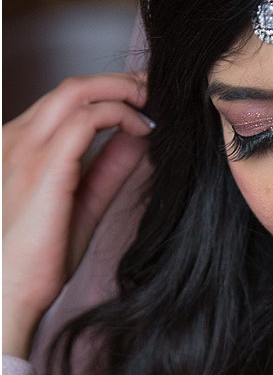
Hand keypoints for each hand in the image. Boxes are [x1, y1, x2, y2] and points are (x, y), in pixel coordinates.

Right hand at [2, 73, 152, 359]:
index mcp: (19, 146)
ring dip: (123, 90)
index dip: (107, 93)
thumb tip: (138, 140)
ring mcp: (25, 149)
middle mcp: (16, 139)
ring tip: (154, 104)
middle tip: (157, 91)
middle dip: (120, 81)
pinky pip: (86, 119)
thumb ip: (107, 169)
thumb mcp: (81, 202)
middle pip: (71, 87)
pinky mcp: (43, 166)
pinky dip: (121, 115)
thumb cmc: (36, 259)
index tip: (143, 102)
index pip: (64, 101)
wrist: (6, 292)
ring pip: (77, 91)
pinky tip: (143, 129)